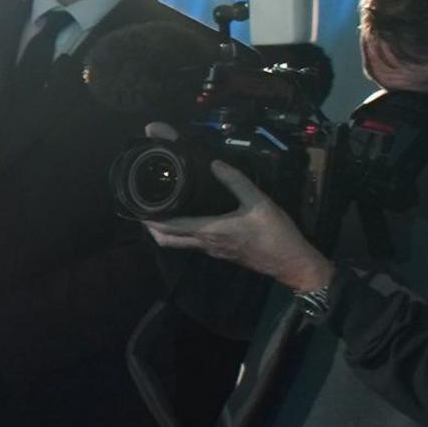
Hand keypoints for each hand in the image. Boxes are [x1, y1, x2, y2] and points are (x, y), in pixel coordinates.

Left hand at [147, 161, 334, 294]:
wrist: (291, 263)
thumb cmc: (276, 234)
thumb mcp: (260, 203)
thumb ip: (237, 182)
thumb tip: (215, 163)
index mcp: (210, 231)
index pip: (170, 227)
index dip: (150, 219)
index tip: (136, 208)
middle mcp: (206, 243)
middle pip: (167, 240)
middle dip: (150, 227)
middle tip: (142, 208)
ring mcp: (212, 250)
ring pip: (179, 243)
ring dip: (165, 230)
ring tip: (160, 209)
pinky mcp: (220, 252)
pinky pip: (193, 243)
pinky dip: (183, 232)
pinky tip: (187, 218)